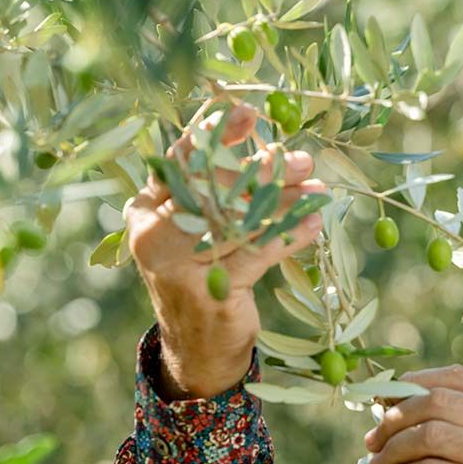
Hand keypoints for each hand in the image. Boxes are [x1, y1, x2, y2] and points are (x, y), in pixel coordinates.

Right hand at [125, 102, 325, 398]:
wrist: (197, 350)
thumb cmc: (203, 278)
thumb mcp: (198, 232)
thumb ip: (216, 194)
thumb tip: (270, 151)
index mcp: (145, 211)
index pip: (179, 160)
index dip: (213, 132)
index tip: (247, 113)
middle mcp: (153, 235)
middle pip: (214, 187)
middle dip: (262, 169)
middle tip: (301, 158)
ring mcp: (179, 267)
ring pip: (240, 218)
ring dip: (285, 200)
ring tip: (317, 186)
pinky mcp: (211, 292)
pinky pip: (258, 253)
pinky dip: (290, 234)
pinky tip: (314, 222)